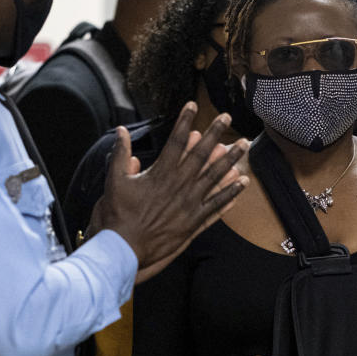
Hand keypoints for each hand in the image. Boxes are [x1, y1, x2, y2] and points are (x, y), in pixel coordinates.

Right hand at [90, 102, 249, 283]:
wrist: (124, 250)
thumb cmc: (117, 216)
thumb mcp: (114, 182)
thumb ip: (120, 155)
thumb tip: (121, 131)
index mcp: (160, 174)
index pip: (176, 142)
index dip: (184, 122)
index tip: (193, 105)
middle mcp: (178, 186)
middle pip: (201, 155)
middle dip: (214, 134)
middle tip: (226, 118)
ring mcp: (188, 205)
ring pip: (214, 178)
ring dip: (230, 160)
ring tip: (243, 146)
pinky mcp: (193, 222)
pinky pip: (216, 206)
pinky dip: (230, 194)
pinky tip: (242, 183)